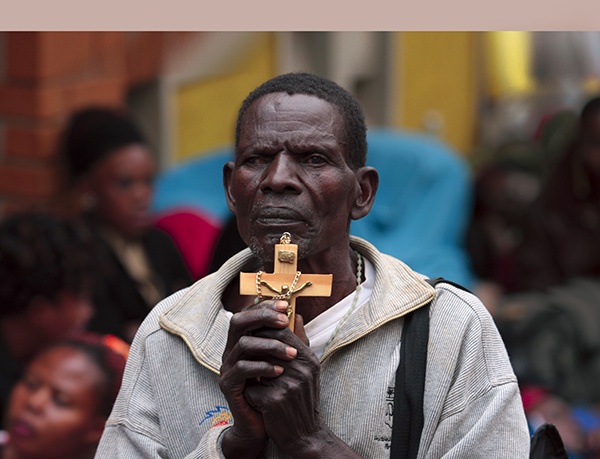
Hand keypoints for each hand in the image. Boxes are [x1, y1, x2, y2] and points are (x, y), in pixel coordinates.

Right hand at [219, 299, 296, 457]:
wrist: (263, 424)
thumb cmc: (274, 390)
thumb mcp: (285, 361)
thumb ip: (289, 340)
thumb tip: (297, 314)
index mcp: (243, 341)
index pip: (248, 314)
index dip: (264, 306)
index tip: (285, 305)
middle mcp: (231, 350)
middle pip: (237, 321)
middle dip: (262, 317)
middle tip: (284, 321)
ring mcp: (227, 367)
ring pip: (243, 344)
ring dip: (270, 345)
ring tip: (291, 355)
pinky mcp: (227, 385)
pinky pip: (241, 369)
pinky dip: (262, 367)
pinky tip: (280, 371)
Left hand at [242, 315, 323, 455]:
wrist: (305, 435)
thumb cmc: (302, 398)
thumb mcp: (308, 369)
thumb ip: (300, 341)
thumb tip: (295, 314)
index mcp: (308, 359)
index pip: (281, 331)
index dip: (263, 331)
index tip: (253, 336)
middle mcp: (300, 369)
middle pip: (267, 344)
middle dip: (253, 348)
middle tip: (245, 353)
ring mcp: (288, 385)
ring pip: (255, 365)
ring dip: (250, 371)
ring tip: (250, 376)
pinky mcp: (274, 401)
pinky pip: (251, 388)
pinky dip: (249, 392)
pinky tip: (253, 398)